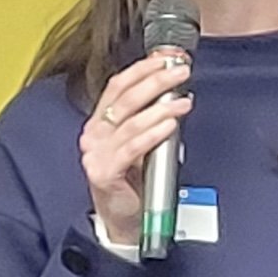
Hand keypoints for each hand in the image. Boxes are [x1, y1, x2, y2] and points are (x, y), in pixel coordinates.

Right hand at [80, 51, 192, 238]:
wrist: (122, 219)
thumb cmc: (132, 180)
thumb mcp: (138, 142)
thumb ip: (148, 117)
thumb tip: (172, 87)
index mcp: (100, 122)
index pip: (119, 85)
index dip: (143, 68)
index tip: (167, 57)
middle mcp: (94, 134)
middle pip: (125, 98)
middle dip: (156, 80)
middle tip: (180, 71)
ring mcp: (96, 153)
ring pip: (131, 121)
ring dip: (161, 107)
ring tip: (183, 100)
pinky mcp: (104, 172)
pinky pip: (132, 147)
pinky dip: (153, 133)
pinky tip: (169, 124)